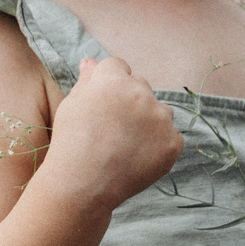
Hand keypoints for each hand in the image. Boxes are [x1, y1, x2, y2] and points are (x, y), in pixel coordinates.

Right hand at [42, 56, 183, 211]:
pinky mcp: (173, 142)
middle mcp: (141, 93)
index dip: (108, 85)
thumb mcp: (71, 105)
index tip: (102, 106)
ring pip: (158, 112)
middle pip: (140, 87)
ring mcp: (160, 117)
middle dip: (129, 102)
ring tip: (123, 146)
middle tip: (111, 130)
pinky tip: (136, 158)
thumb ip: (87, 80)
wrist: (83, 185)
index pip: (118, 67)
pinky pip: (170, 137)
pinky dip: (158, 146)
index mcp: (114, 79)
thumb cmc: (71, 144)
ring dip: (147, 123)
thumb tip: (91, 61)